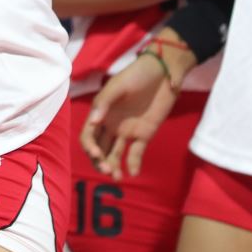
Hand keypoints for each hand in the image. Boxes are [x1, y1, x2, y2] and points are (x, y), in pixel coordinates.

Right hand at [80, 47, 187, 180]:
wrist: (162, 73)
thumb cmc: (136, 75)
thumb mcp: (118, 85)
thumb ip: (105, 102)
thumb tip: (93, 122)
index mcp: (101, 113)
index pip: (89, 136)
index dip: (90, 147)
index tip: (97, 154)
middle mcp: (111, 124)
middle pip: (100, 149)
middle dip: (100, 161)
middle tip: (107, 170)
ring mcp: (127, 130)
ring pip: (115, 154)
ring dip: (114, 166)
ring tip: (117, 178)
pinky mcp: (144, 134)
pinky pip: (136, 153)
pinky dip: (134, 164)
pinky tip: (134, 172)